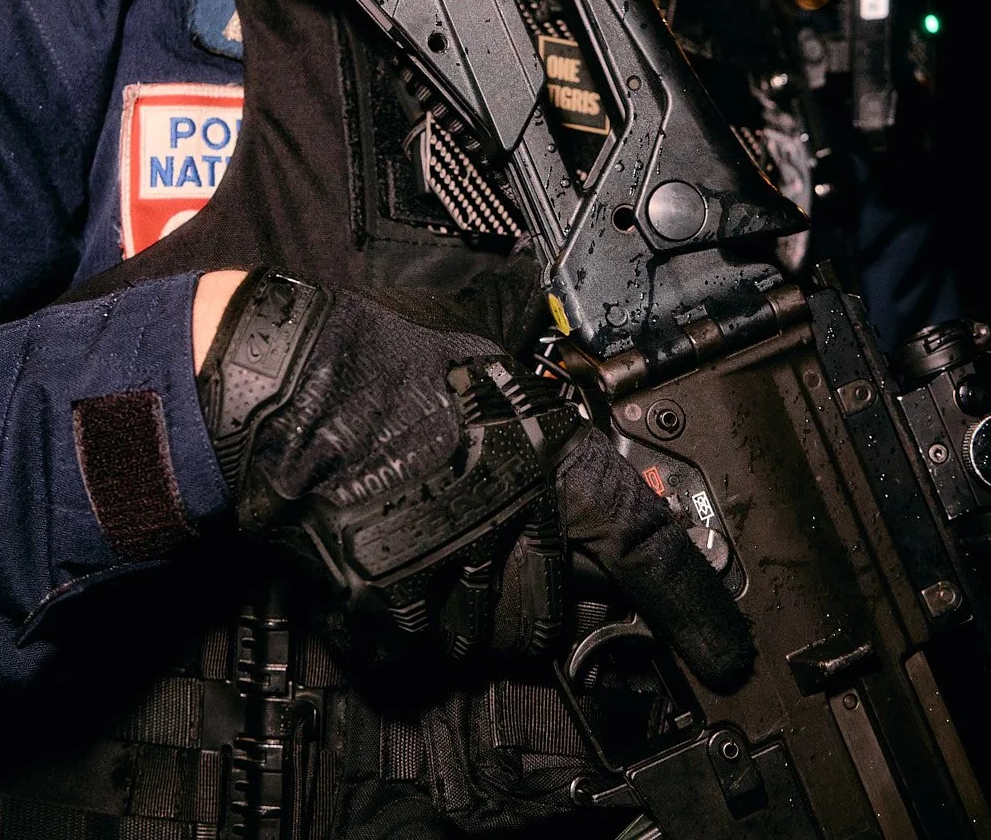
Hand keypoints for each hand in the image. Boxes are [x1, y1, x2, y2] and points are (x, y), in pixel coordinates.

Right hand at [197, 270, 751, 687]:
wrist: (297, 386)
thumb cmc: (395, 370)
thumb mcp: (507, 383)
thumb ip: (571, 451)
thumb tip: (632, 500)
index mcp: (550, 462)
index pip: (647, 550)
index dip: (695, 609)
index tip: (726, 652)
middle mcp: (511, 528)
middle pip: (566, 613)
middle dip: (553, 590)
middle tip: (509, 539)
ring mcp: (448, 578)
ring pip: (494, 639)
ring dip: (480, 606)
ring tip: (439, 534)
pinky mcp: (388, 613)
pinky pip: (424, 653)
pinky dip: (416, 622)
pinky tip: (399, 560)